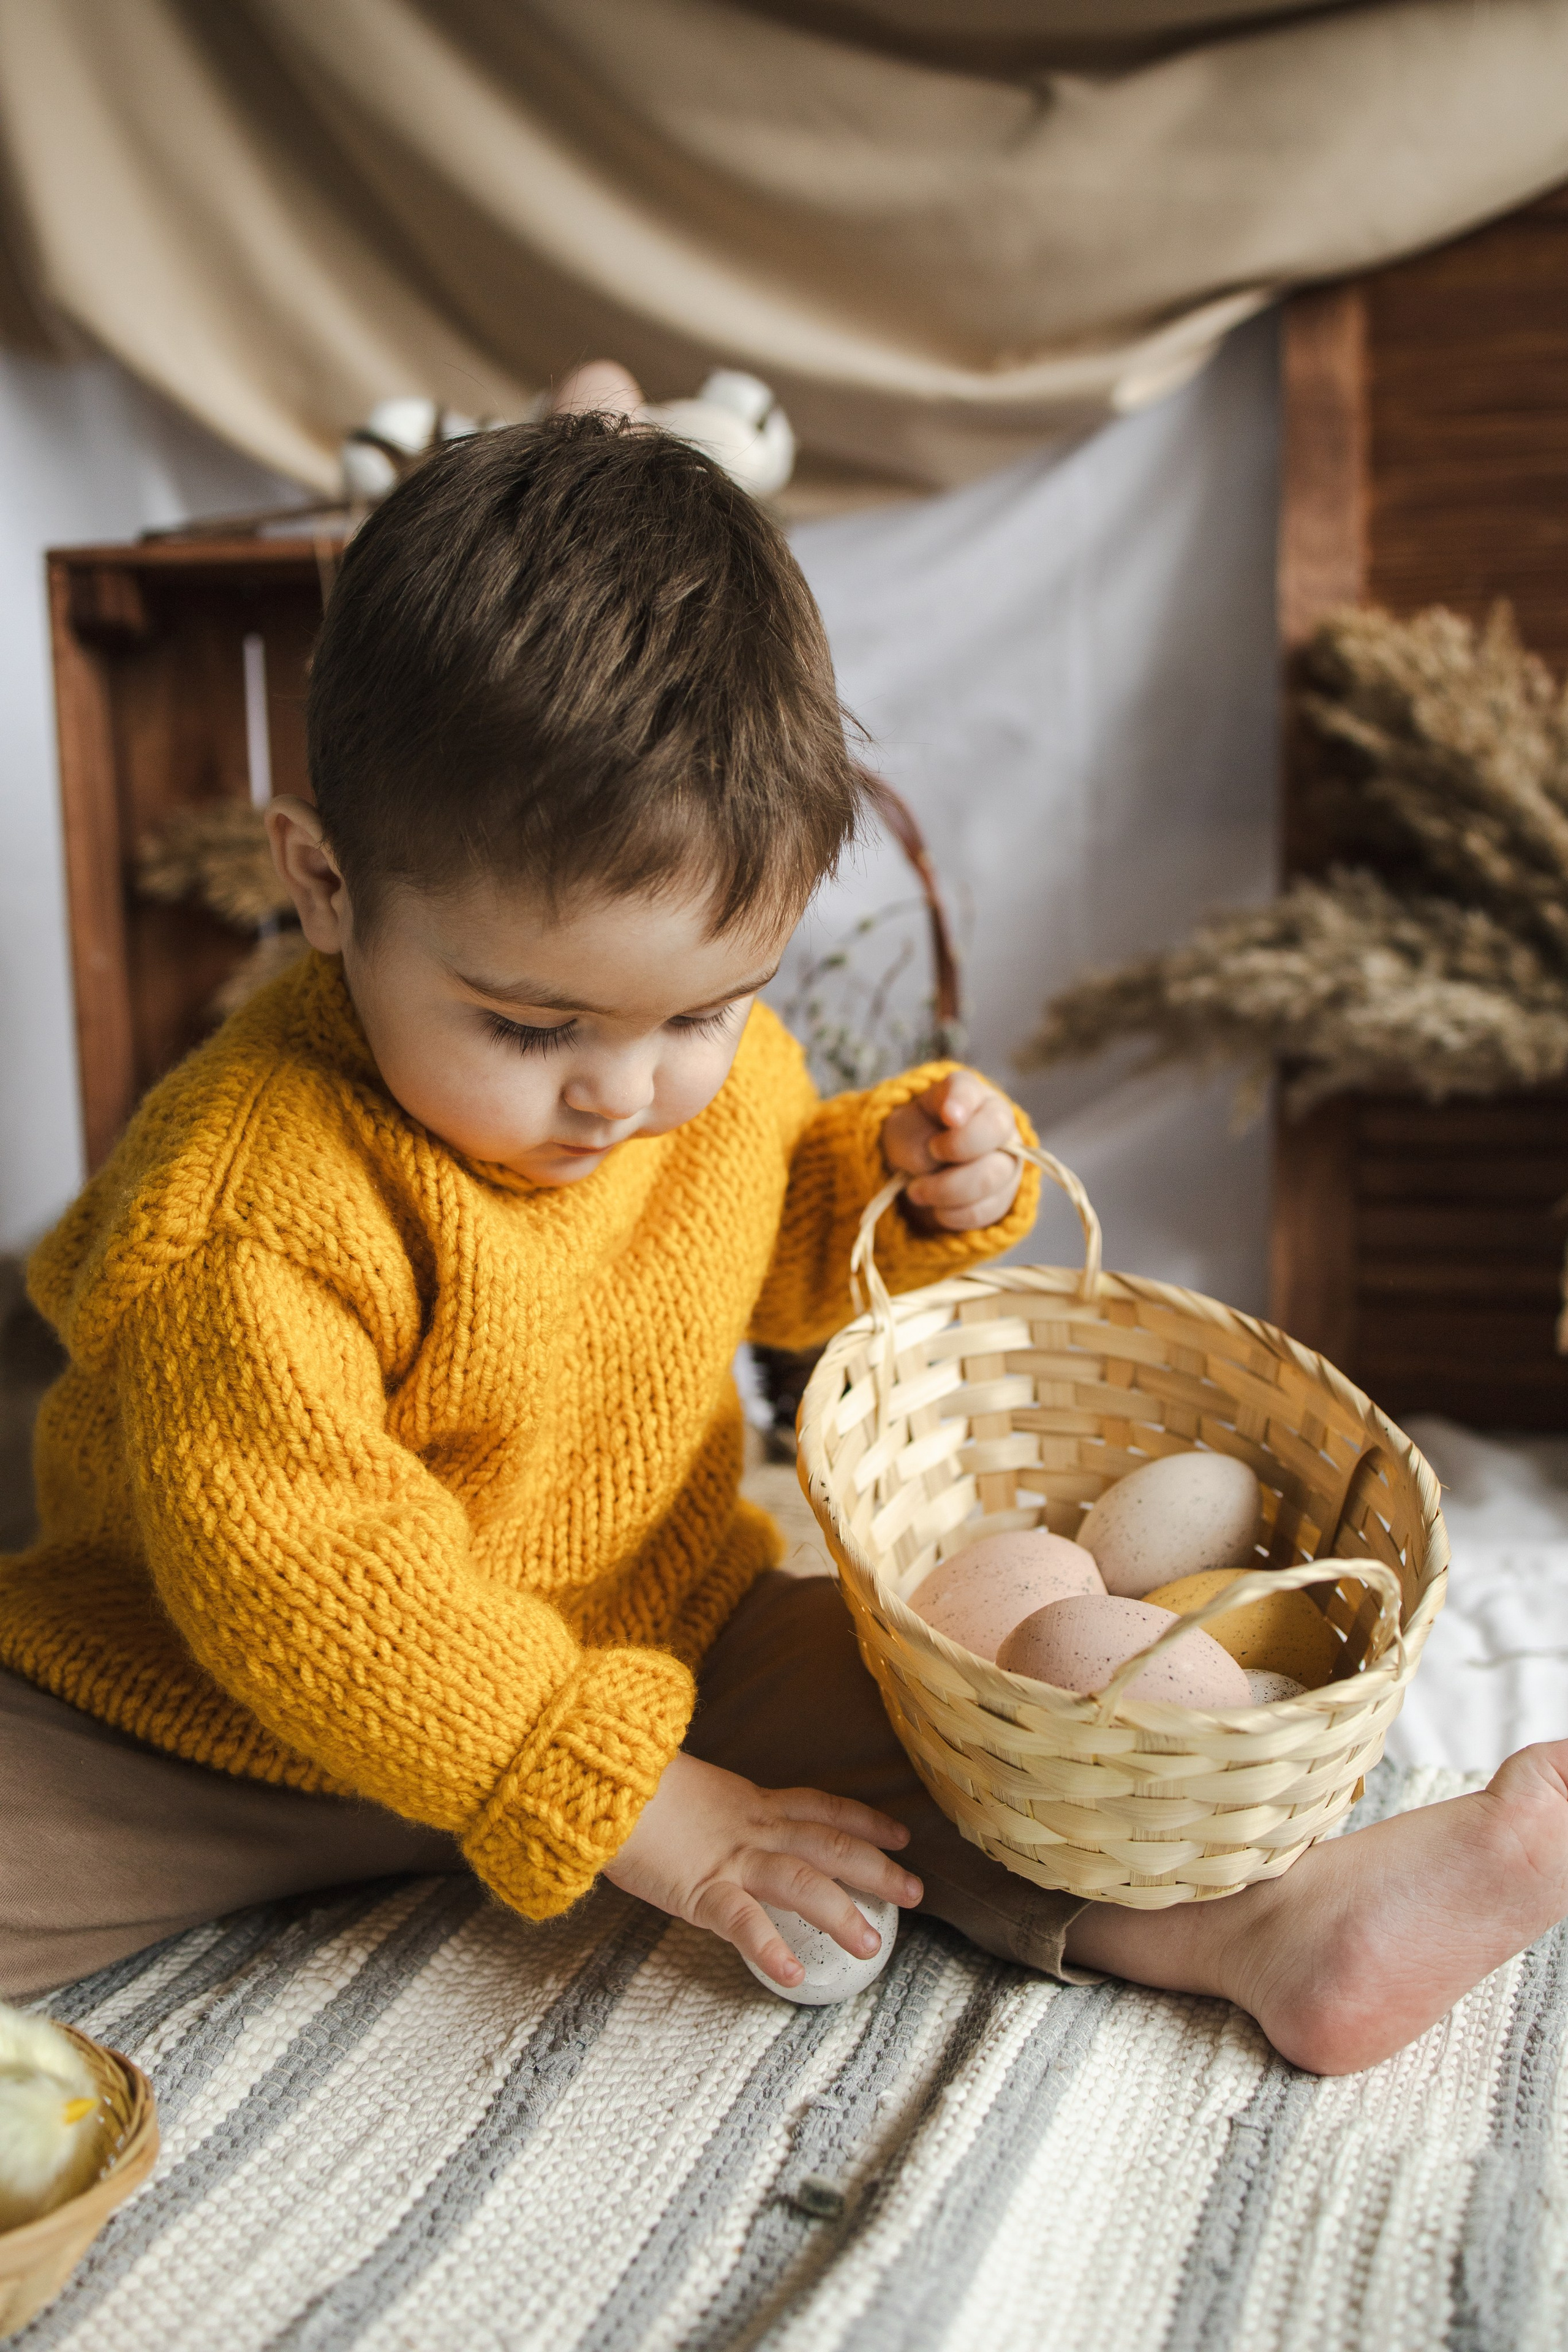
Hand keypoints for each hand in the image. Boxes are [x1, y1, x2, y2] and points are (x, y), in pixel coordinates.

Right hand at [602, 1752, 921, 1988]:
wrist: (597, 1780)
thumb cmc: (632, 1787)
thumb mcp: (689, 1795)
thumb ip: (716, 1817)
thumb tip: (724, 1835)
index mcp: (750, 1803)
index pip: (821, 1807)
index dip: (863, 1821)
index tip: (900, 1833)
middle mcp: (753, 1828)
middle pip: (829, 1844)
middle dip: (876, 1867)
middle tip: (916, 1891)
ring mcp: (730, 1858)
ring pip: (802, 1881)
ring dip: (842, 1911)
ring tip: (872, 1944)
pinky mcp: (700, 1888)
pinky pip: (742, 1921)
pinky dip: (769, 1946)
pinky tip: (792, 1972)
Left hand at [880, 1071, 1021, 1231]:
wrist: (923, 1174)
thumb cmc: (915, 1138)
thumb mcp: (900, 1130)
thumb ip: (912, 1138)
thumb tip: (933, 1162)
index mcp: (966, 1093)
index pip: (969, 1090)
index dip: (961, 1101)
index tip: (949, 1116)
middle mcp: (997, 1121)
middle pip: (995, 1129)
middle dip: (957, 1149)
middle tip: (929, 1156)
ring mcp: (1007, 1159)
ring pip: (990, 1176)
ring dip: (946, 1190)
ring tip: (918, 1190)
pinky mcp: (1006, 1195)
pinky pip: (986, 1209)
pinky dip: (954, 1214)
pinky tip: (938, 1208)